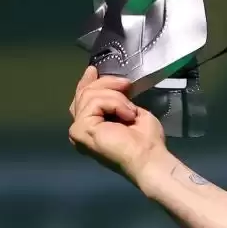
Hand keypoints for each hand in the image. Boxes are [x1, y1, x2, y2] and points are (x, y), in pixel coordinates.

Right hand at [67, 65, 166, 181]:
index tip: (93, 70)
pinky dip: (116, 104)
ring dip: (117, 98)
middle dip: (106, 84)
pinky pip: (95, 103)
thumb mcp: (131, 112)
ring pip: (90, 95)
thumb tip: (115, 86)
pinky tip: (128, 116)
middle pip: (84, 93)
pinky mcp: (80, 129)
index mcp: (92, 127)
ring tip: (131, 112)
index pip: (83, 99)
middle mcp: (80, 129)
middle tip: (127, 85)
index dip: (86, 83)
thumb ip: (117, 102)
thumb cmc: (146, 141)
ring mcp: (78, 130)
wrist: (149, 158)